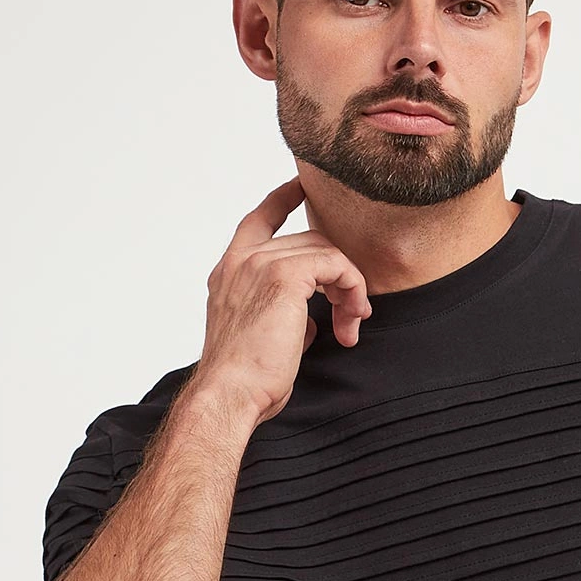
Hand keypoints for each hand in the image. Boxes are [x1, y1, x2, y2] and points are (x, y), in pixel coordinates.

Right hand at [195, 175, 372, 424]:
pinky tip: (351, 317)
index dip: (282, 200)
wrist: (231, 394)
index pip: (257, 220)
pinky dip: (352, 288)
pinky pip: (335, 264)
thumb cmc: (245, 380)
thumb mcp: (262, 339)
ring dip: (349, 287)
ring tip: (352, 323)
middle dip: (338, 276)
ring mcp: (260, 264)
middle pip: (308, 240)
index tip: (300, 187)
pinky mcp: (284, 276)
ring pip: (325, 251)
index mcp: (229, 273)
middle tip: (350, 317)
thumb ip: (283, 317)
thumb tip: (311, 320)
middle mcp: (241, 262)